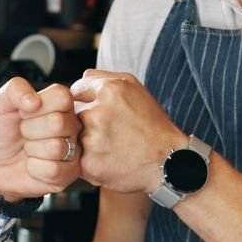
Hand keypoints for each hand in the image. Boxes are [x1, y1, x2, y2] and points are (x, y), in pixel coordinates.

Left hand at [0, 78, 81, 200]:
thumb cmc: (2, 132)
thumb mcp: (0, 104)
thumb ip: (15, 89)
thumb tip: (34, 100)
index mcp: (59, 104)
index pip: (62, 96)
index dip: (36, 106)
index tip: (23, 112)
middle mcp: (71, 125)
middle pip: (57, 123)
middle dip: (29, 129)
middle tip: (24, 133)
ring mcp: (73, 149)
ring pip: (56, 147)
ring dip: (31, 149)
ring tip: (28, 148)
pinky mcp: (69, 173)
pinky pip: (53, 170)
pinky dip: (34, 168)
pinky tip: (32, 164)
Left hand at [70, 70, 185, 193]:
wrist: (169, 162)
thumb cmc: (151, 124)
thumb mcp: (134, 88)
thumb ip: (103, 77)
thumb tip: (81, 78)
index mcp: (109, 91)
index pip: (77, 90)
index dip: (87, 100)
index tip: (101, 110)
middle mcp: (97, 113)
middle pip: (73, 113)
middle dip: (85, 120)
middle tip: (110, 130)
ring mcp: (92, 140)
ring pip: (74, 136)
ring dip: (86, 140)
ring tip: (111, 145)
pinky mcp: (89, 164)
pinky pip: (78, 158)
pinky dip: (90, 159)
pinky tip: (109, 159)